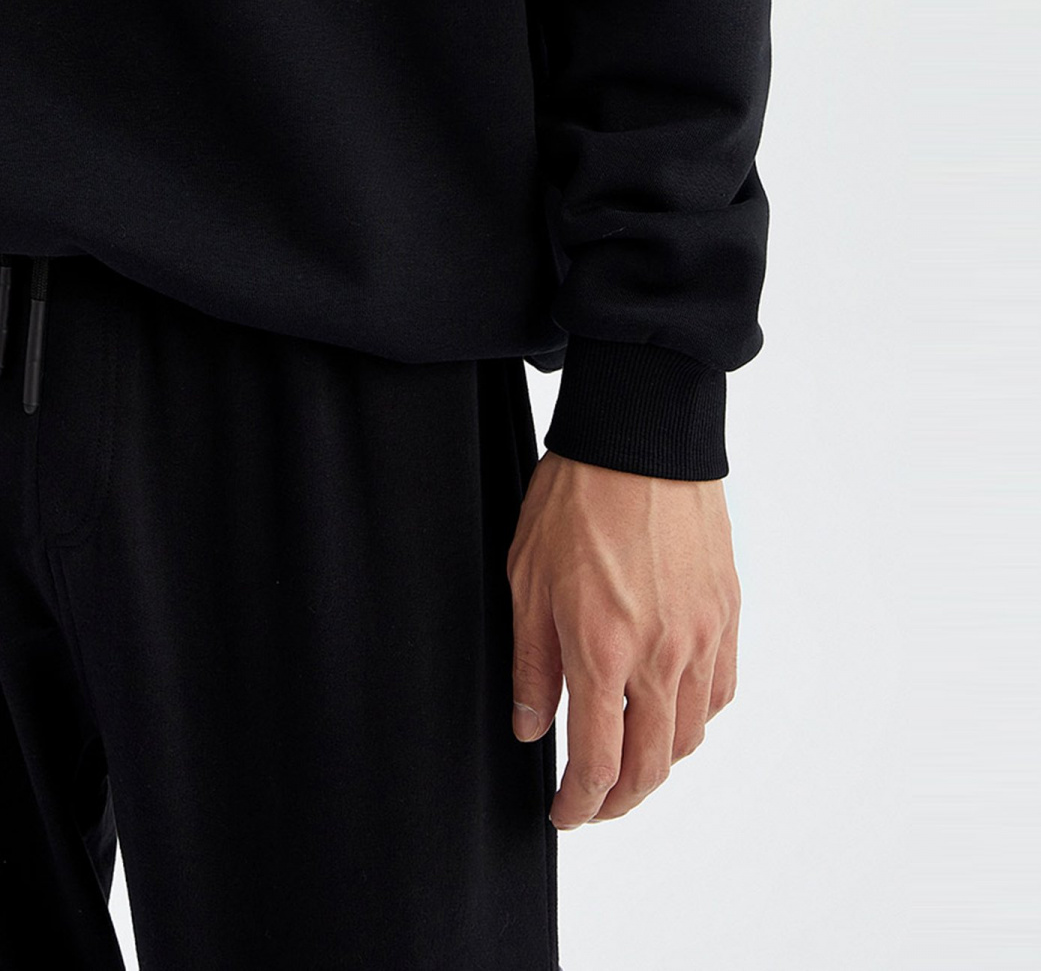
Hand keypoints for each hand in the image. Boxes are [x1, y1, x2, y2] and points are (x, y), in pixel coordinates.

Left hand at [507, 451, 739, 827]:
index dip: (579, 806)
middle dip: (620, 802)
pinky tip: (669, 713)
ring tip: (627, 762)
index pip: (598, 764)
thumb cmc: (575, 496)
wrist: (641, 437)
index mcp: (603, 650)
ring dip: (657, 764)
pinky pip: (719, 694)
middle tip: (594, 806)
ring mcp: (702, 638)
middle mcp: (661, 656)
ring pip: (688, 736)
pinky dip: (693, 720)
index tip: (564, 815)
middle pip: (651, 767)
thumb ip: (531, 664)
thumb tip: (532, 728)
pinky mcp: (727, 616)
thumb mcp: (526, 578)